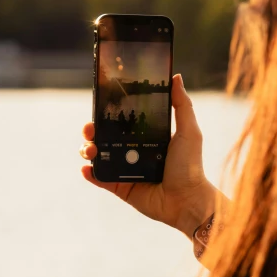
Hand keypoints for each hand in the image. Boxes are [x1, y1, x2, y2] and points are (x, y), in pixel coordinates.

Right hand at [79, 74, 218, 236]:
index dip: (109, 114)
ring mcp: (126, 169)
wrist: (187, 200)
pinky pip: (101, 179)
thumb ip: (182, 105)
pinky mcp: (121, 187)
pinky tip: (86, 168)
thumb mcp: (188, 131)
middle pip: (106, 137)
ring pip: (100, 156)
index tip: (100, 105)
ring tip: (89, 150)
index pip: (123, 121)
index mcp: (147, 137)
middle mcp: (134, 151)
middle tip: (90, 129)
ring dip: (88, 150)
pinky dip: (90, 173)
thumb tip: (176, 77)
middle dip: (92, 131)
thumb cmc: (191, 166)